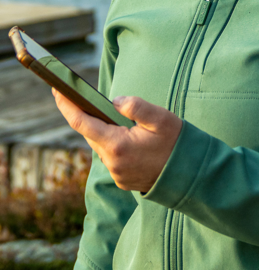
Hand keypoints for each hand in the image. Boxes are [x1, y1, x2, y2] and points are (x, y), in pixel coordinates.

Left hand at [52, 91, 182, 192]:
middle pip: (89, 133)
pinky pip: (110, 156)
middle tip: (75, 94)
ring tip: (99, 111)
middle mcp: (112, 162)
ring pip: (99, 145)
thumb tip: (114, 102)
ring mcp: (116, 173)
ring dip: (99, 129)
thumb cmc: (176, 143)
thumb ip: (137, 106)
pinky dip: (110, 142)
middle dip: (82, 114)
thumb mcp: (161, 118)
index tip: (56, 89)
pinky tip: (117, 132)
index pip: (81, 123)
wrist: (191, 175)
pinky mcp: (122, 179)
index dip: (66, 105)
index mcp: (117, 145)